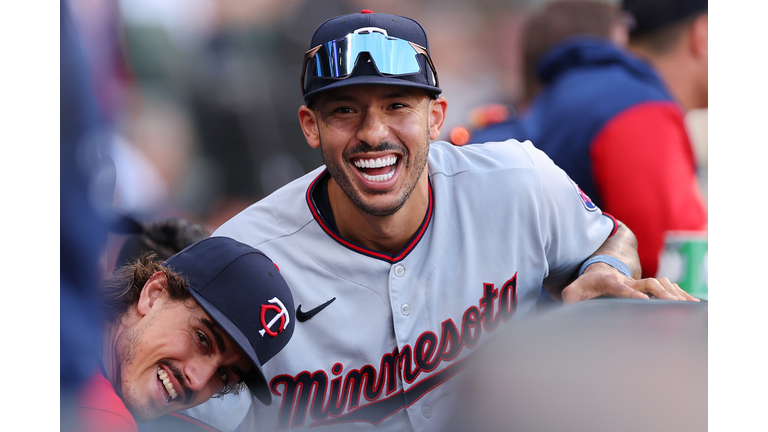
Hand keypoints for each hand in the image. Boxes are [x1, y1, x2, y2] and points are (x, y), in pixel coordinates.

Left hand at [561, 262, 700, 303]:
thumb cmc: (587, 284)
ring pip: (661, 284)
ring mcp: (640, 281)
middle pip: (648, 283)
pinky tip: (693, 303)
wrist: (600, 271)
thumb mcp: (574, 290)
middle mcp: (628, 280)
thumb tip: (568, 303)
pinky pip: (667, 287)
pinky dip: (680, 294)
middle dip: (661, 293)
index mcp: (610, 282)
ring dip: (675, 293)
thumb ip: (570, 296)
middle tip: (674, 304)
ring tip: (689, 305)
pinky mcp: (647, 286)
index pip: (622, 287)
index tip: (643, 299)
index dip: (632, 292)